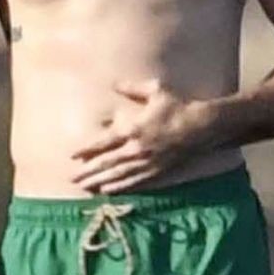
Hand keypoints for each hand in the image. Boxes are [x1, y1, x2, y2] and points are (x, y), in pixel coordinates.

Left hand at [71, 82, 215, 191]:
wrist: (202, 126)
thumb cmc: (178, 105)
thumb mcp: (155, 90)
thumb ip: (132, 88)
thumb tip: (113, 83)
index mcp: (133, 129)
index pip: (103, 142)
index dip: (86, 150)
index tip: (71, 156)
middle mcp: (137, 149)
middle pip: (106, 163)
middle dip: (87, 172)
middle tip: (71, 179)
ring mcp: (146, 162)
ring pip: (117, 175)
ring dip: (99, 182)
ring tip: (84, 188)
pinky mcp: (156, 171)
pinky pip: (134, 181)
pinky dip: (119, 187)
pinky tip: (107, 191)